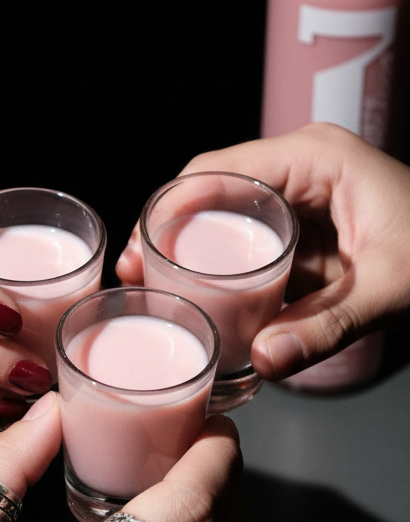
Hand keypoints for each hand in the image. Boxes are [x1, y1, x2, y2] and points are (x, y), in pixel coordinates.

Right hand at [116, 124, 409, 380]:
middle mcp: (305, 168)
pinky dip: (234, 275)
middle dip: (172, 234)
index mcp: (316, 159)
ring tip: (160, 294)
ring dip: (197, 256)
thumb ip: (327, 327)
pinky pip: (261, 249)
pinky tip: (210, 305)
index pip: (219, 171)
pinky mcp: (317, 233)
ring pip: (233, 222)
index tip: (141, 253)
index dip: (169, 211)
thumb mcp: (390, 292)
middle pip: (215, 193)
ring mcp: (310, 199)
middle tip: (138, 279)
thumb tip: (263, 361)